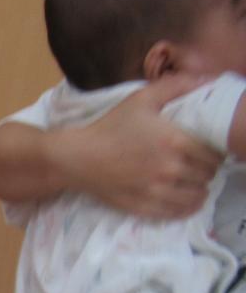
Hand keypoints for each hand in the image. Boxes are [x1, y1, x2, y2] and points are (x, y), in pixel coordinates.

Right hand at [63, 74, 221, 219]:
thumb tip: (207, 79)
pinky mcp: (144, 207)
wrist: (77, 158)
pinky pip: (177, 213)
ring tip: (194, 183)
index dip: (216, 152)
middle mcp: (170, 169)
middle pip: (207, 175)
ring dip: (200, 189)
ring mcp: (157, 191)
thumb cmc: (109, 127)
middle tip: (200, 165)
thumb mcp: (142, 99)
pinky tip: (186, 200)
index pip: (215, 154)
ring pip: (196, 196)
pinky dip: (187, 208)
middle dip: (207, 169)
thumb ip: (177, 86)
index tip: (209, 149)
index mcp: (175, 141)